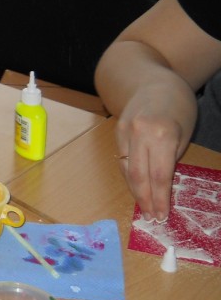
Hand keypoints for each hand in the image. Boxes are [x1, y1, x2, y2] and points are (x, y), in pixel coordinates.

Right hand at [113, 83, 195, 220]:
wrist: (150, 81)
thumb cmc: (178, 106)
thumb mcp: (184, 132)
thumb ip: (171, 156)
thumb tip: (161, 184)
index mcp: (161, 133)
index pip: (158, 175)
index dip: (160, 198)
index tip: (162, 215)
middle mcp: (138, 133)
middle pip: (138, 175)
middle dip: (145, 199)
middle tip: (152, 218)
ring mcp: (123, 132)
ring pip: (127, 170)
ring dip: (135, 191)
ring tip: (145, 208)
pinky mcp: (115, 132)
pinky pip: (123, 159)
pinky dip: (130, 176)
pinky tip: (137, 187)